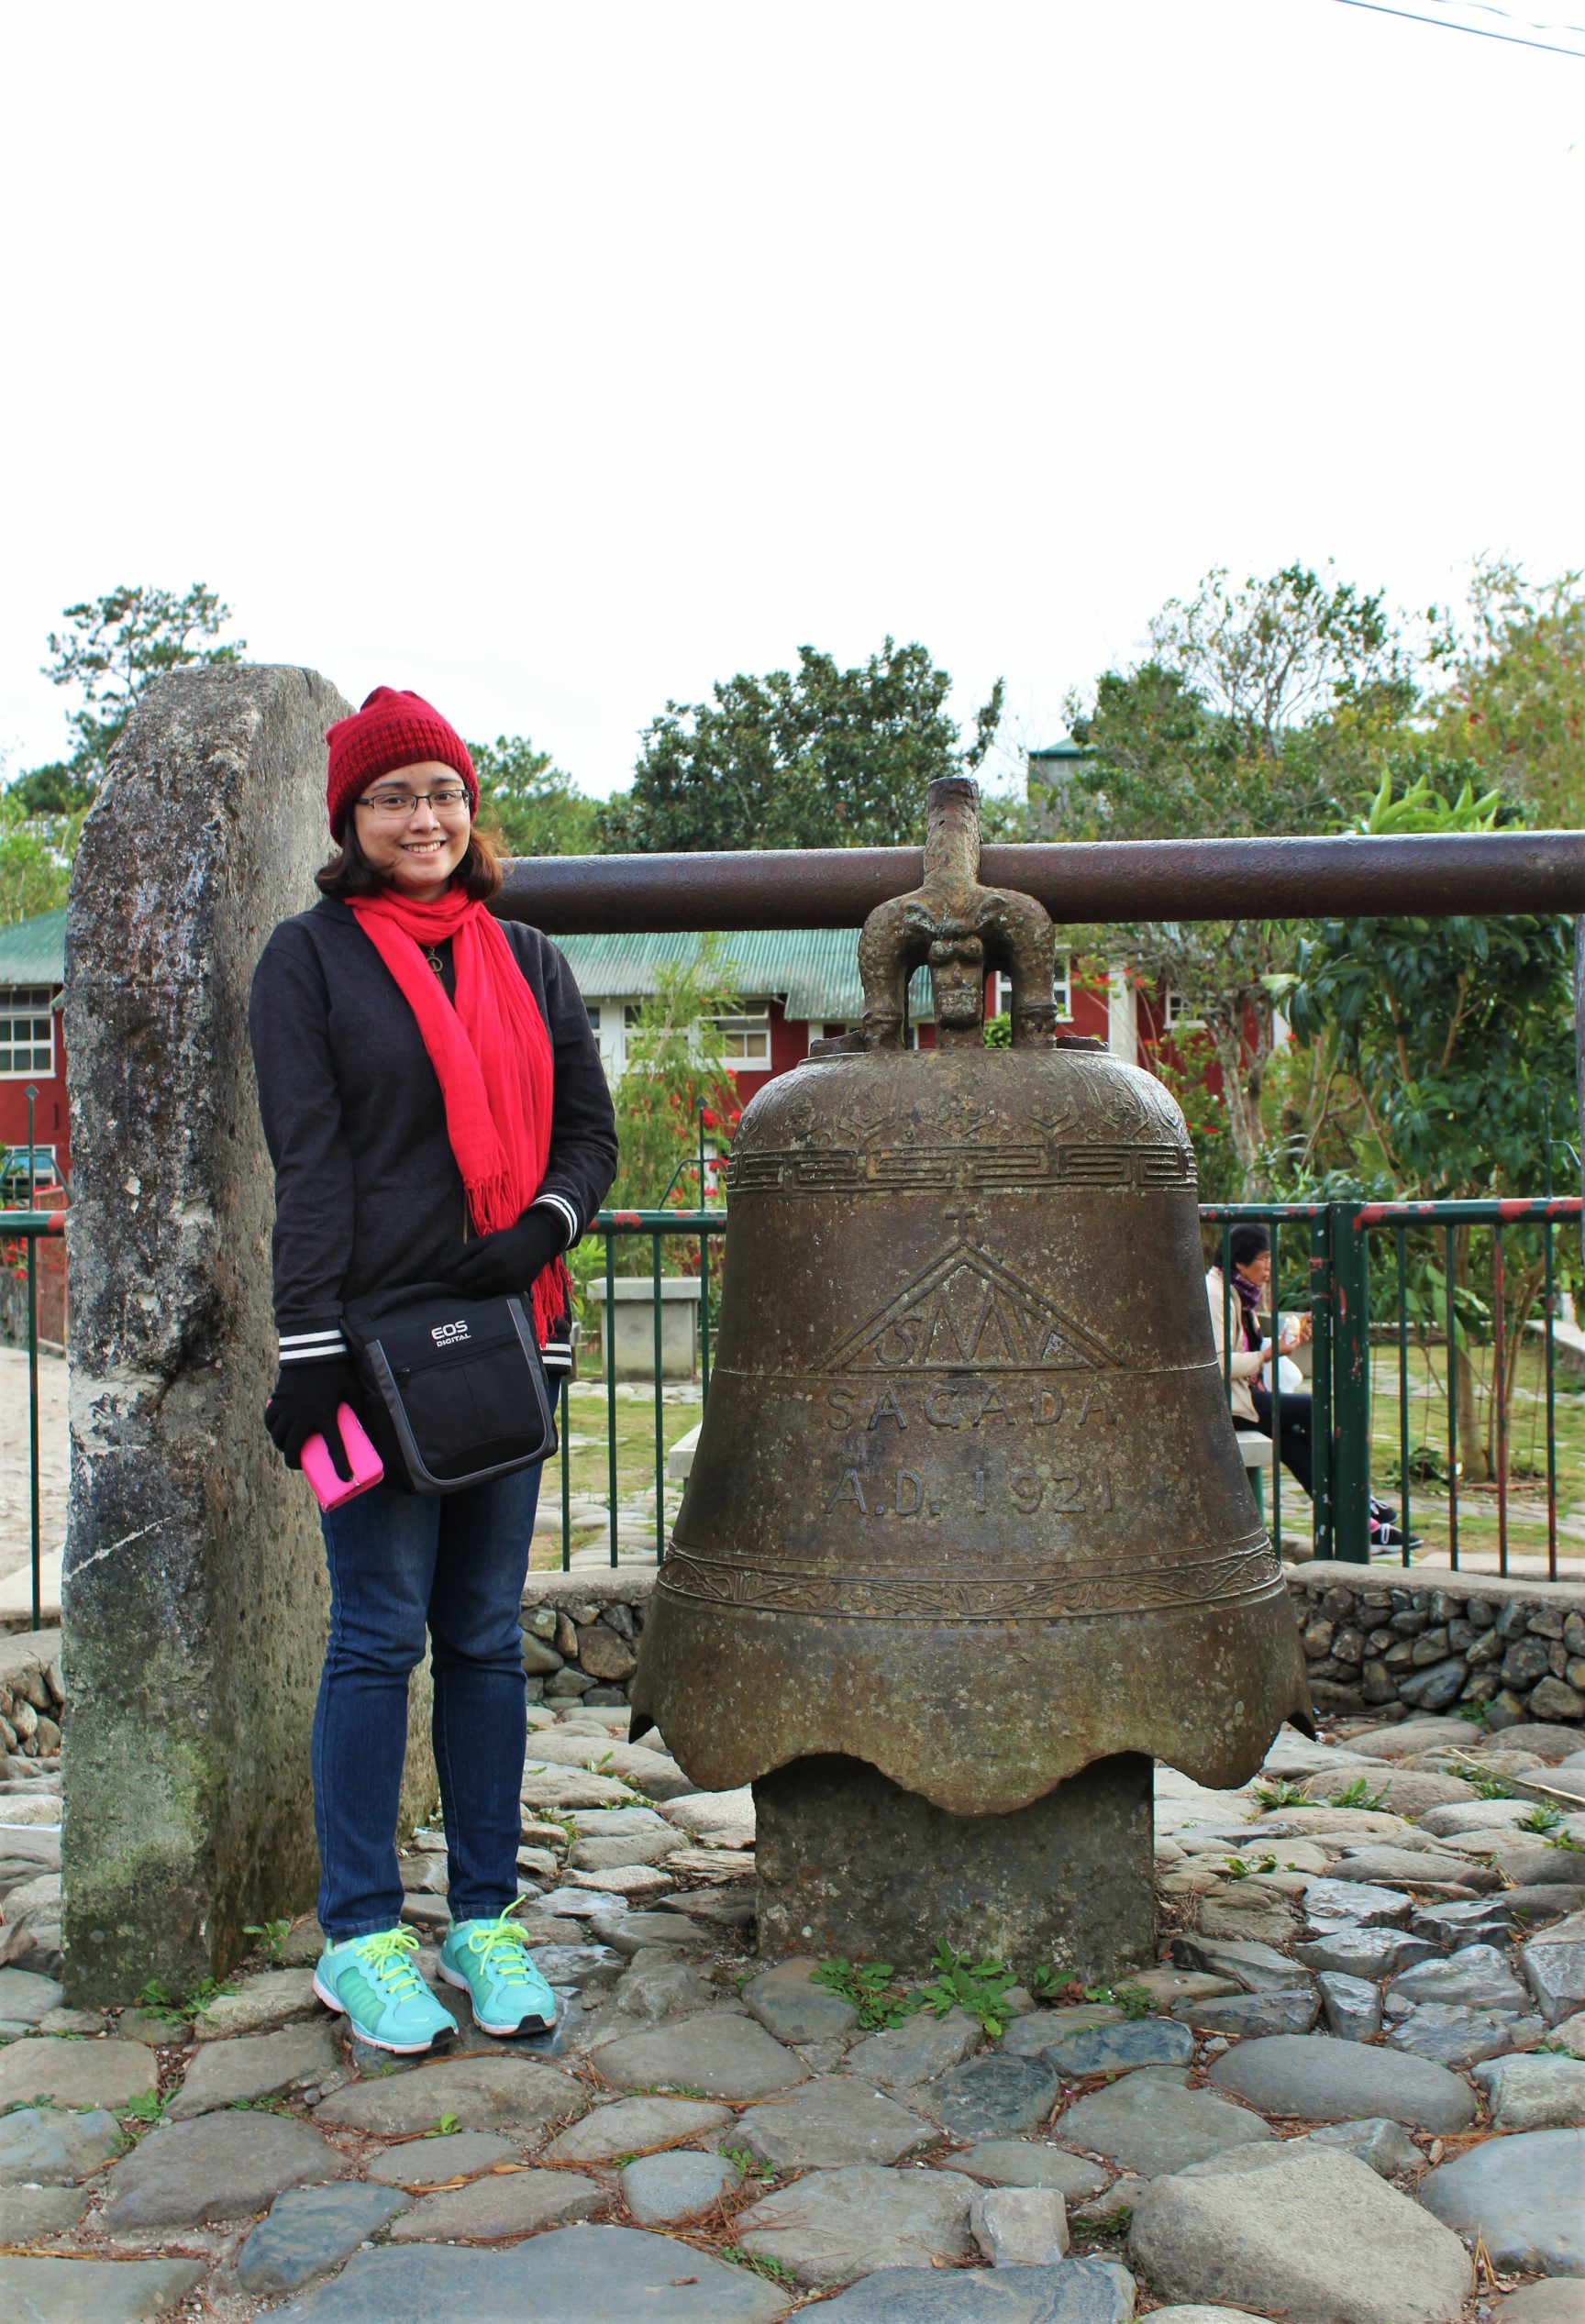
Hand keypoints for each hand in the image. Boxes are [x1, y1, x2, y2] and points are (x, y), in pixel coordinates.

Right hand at [264, 1357, 361, 1477]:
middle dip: (295, 1463)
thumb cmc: (336, 1370)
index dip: (341, 1465)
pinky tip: (277, 1432)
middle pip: (294, 1449)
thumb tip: (357, 1423)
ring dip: (283, 1447)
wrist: (313, 1349)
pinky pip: (270, 1422)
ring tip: (290, 1449)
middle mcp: (303, 1415)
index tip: (346, 1480)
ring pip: (279, 1437)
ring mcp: (288, 1408)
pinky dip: (272, 1430)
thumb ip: (355, 1407)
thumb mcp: (352, 1389)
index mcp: (325, 1414)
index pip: (335, 1446)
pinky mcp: (277, 1400)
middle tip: (300, 1465)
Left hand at [452, 1206, 565, 1299]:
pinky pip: (494, 1296)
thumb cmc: (505, 1240)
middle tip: (469, 1273)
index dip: (456, 1274)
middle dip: (465, 1282)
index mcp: (490, 1258)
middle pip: (469, 1287)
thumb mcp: (483, 1241)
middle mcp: (501, 1274)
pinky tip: (494, 1280)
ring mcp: (510, 1284)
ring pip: (481, 1294)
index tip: (458, 1270)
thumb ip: (461, 1254)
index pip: (461, 1276)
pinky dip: (490, 1290)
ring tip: (483, 1276)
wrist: (536, 1243)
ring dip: (477, 1287)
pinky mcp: (516, 1292)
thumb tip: (442, 1270)